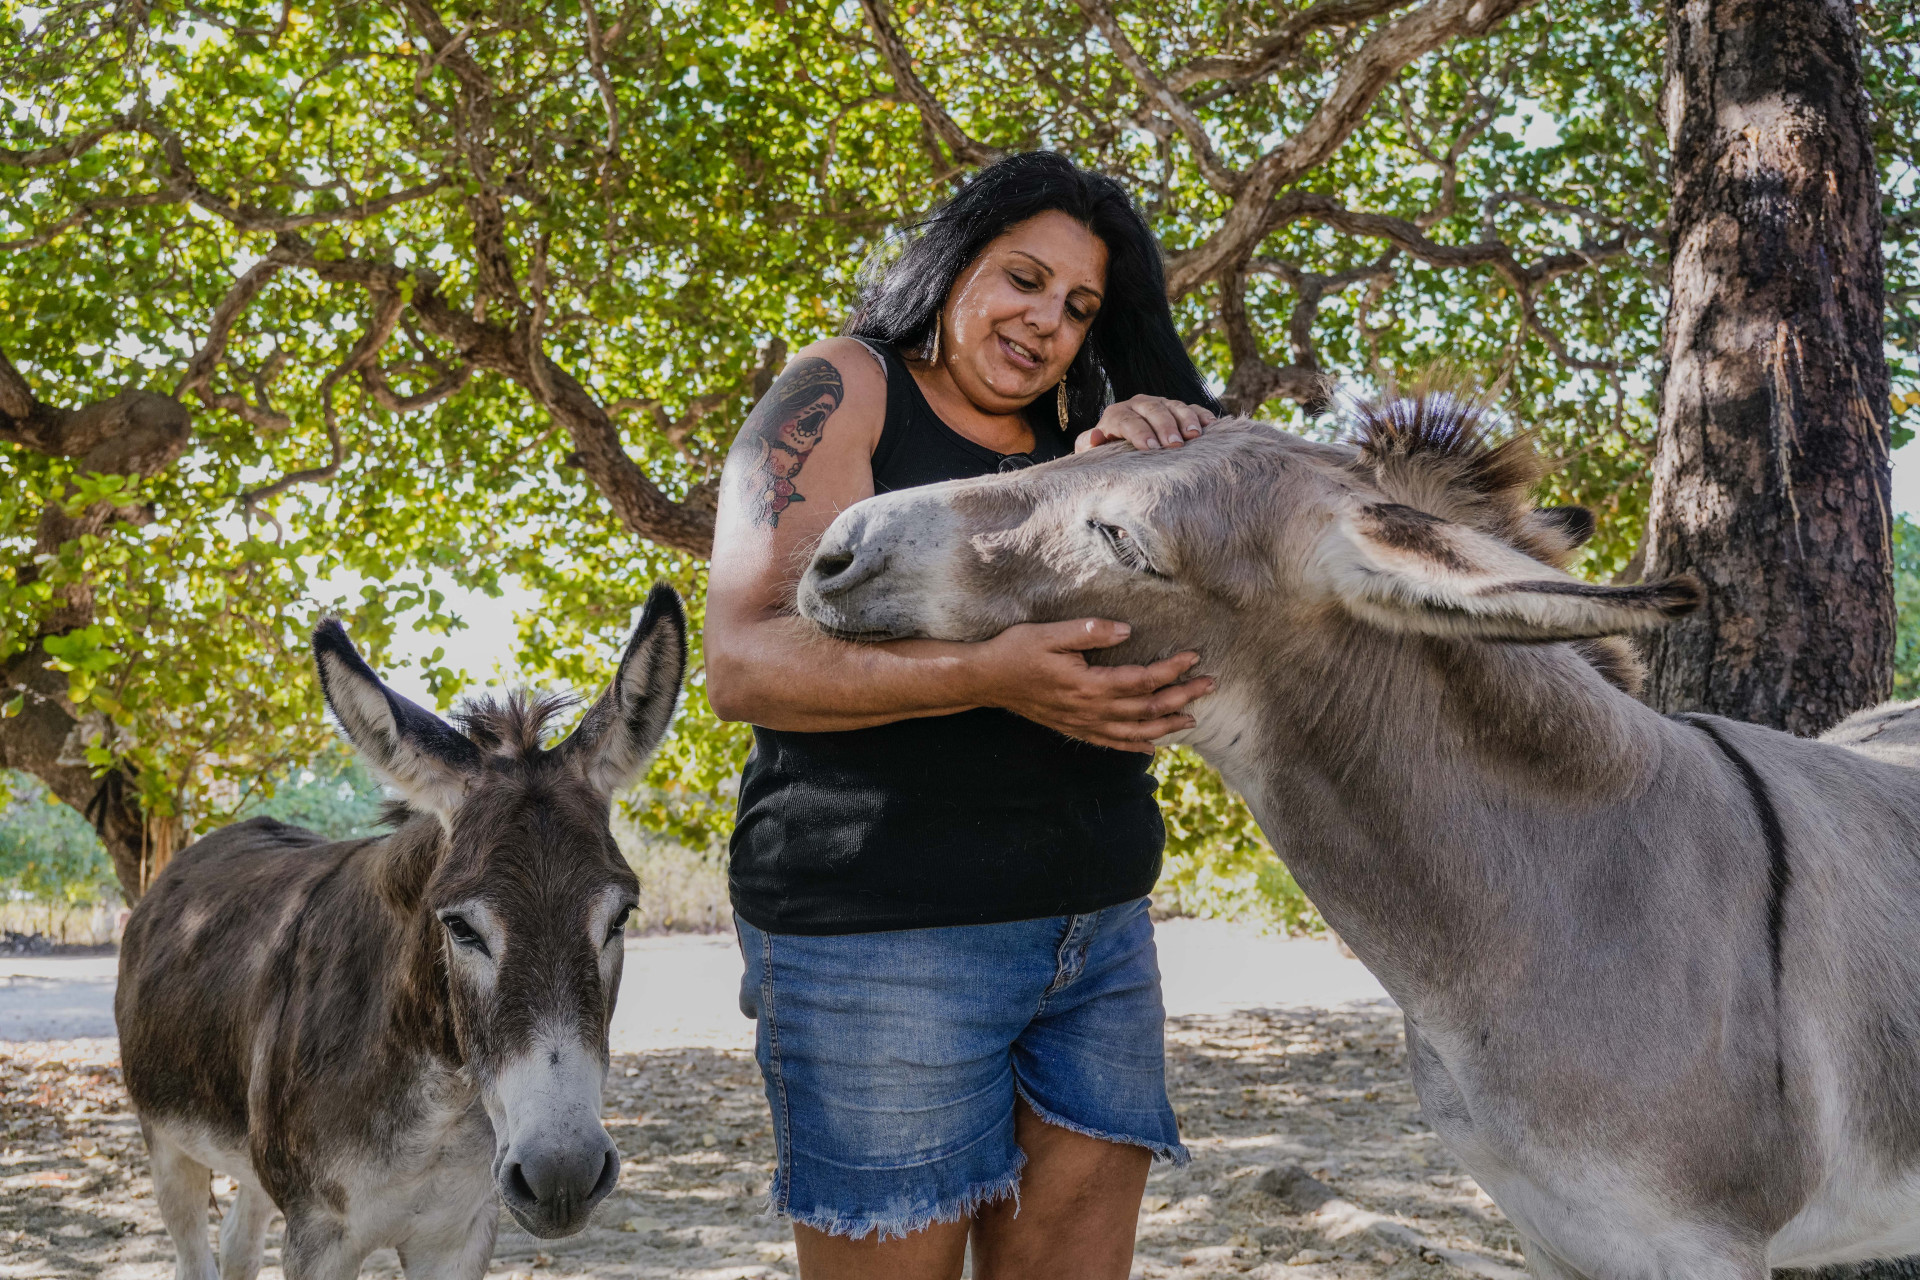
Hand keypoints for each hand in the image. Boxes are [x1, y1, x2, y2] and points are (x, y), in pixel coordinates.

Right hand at [967, 618, 1213, 752]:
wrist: (987, 680)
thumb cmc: (1017, 651)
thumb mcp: (1050, 633)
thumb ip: (1090, 631)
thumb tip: (1127, 631)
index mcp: (1089, 684)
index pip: (1143, 679)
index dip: (1172, 669)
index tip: (1194, 656)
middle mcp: (1091, 709)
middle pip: (1147, 708)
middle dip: (1182, 697)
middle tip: (1210, 685)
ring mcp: (1083, 723)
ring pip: (1135, 731)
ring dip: (1166, 725)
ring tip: (1192, 719)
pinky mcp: (1074, 728)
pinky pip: (1112, 743)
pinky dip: (1135, 745)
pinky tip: (1152, 747)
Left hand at [1075, 395, 1216, 453]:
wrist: (1121, 447)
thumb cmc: (1107, 454)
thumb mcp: (1093, 452)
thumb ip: (1089, 444)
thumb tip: (1097, 436)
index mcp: (1116, 414)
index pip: (1127, 419)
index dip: (1139, 432)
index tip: (1151, 449)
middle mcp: (1138, 404)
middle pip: (1153, 409)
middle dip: (1165, 426)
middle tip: (1175, 445)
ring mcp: (1160, 404)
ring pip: (1174, 405)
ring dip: (1186, 419)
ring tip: (1194, 436)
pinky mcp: (1177, 409)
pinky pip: (1192, 407)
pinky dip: (1201, 415)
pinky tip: (1210, 426)